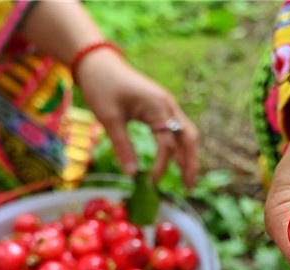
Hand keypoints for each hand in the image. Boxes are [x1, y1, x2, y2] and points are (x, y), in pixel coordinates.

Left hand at [75, 51, 199, 185]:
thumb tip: (131, 174)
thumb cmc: (102, 87)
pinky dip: (181, 145)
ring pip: (187, 133)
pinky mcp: (161, 107)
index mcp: (157, 107)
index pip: (167, 144)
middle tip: (188, 187)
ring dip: (189, 155)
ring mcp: (167, 105)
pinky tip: (177, 160)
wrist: (98, 63)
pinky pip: (178, 128)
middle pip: (189, 137)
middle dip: (191, 163)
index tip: (151, 183)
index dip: (162, 166)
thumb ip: (122, 146)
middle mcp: (168, 105)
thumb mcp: (108, 118)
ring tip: (186, 177)